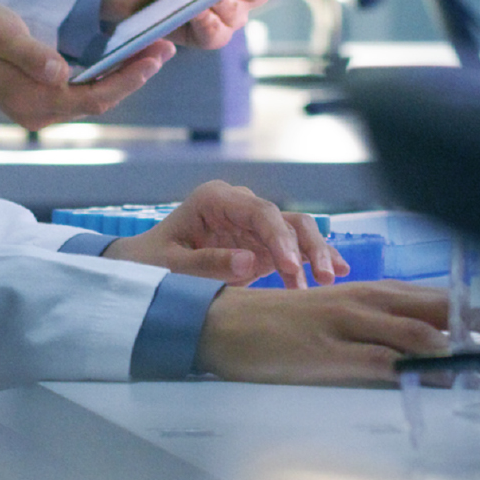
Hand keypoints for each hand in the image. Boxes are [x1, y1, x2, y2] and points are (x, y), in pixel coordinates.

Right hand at [0, 1, 168, 131]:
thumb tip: (60, 72)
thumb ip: (31, 54)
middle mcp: (40, 112)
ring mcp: (39, 110)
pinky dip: (105, 79)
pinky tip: (121, 62)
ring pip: (92, 99)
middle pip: (100, 101)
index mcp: (34, 99)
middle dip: (135, 77)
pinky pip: (80, 95)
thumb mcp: (1, 32)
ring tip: (153, 53)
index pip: (94, 96)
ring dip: (124, 78)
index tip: (155, 56)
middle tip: (165, 49)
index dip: (129, 79)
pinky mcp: (37, 100)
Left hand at [97, 179, 348, 287]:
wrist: (142, 266)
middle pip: (284, 218)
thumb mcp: (170, 265)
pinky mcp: (260, 246)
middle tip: (321, 278)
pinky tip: (336, 273)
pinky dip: (312, 259)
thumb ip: (207, 263)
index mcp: (216, 199)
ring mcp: (253, 226)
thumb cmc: (149, 262)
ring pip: (296, 230)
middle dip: (307, 246)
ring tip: (329, 280)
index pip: (259, 212)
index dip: (278, 238)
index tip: (290, 267)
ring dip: (315, 253)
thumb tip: (249, 263)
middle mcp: (240, 206)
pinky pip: (293, 248)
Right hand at [198, 282, 452, 385]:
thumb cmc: (285, 323)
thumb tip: (429, 346)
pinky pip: (380, 362)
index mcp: (370, 291)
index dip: (476, 312)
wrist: (228, 324)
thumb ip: (380, 327)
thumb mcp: (339, 315)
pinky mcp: (329, 354)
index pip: (435, 297)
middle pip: (435, 309)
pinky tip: (437, 379)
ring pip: (414, 333)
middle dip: (478, 326)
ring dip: (455, 348)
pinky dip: (412, 370)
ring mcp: (348, 326)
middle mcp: (365, 301)